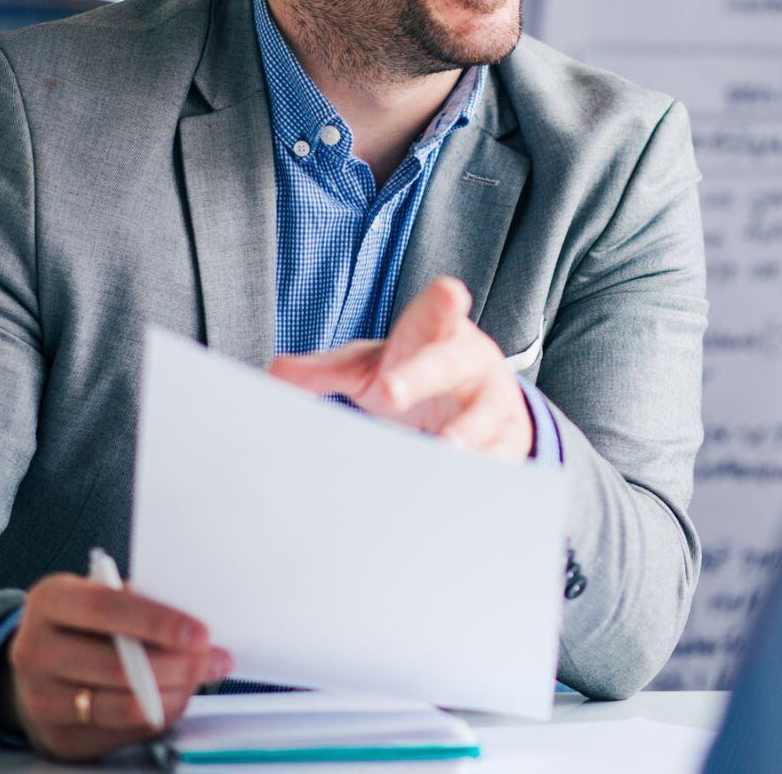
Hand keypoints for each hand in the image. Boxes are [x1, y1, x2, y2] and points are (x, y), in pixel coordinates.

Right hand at [0, 572, 231, 760]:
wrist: (37, 668)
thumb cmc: (81, 625)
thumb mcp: (98, 596)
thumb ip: (137, 605)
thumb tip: (192, 627)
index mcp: (48, 602)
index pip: (105, 609)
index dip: (156, 622)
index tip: (199, 633)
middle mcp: (35, 650)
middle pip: (116, 665)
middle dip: (177, 665)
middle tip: (215, 659)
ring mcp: (41, 699)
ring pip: (119, 705)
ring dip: (173, 694)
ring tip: (200, 679)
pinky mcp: (57, 736)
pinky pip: (120, 732)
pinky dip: (156, 716)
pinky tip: (175, 699)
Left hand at [269, 276, 532, 460]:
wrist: (473, 400)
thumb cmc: (413, 371)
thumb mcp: (370, 366)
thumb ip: (326, 370)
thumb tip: (274, 372)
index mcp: (436, 332)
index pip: (438, 310)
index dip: (443, 303)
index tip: (449, 294)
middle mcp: (470, 361)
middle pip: (449, 363)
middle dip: (422, 376)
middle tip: (389, 392)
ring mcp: (493, 399)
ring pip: (483, 415)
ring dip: (463, 434)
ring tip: (442, 449)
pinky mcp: (507, 439)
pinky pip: (498, 456)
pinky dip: (483, 470)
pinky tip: (463, 487)